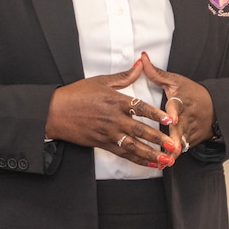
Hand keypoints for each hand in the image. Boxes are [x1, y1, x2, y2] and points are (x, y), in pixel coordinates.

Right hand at [45, 61, 178, 167]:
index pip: (140, 108)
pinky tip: (149, 164)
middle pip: (141, 131)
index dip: (156, 114)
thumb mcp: (100, 81)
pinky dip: (137, 159)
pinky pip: (123, 153)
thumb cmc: (76, 95)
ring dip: (151, 154)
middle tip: (173, 145)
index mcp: (115, 101)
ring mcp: (108, 133)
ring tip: (166, 160)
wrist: (55, 112)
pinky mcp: (102, 144)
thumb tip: (140, 64)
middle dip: (159, 139)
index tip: (170, 119)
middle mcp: (114, 119)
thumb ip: (124, 76)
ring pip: (134, 146)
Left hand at [136, 53, 213, 155]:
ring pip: (181, 142)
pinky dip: (174, 156)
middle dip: (175, 140)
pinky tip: (164, 164)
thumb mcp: (175, 81)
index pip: (178, 106)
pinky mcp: (191, 140)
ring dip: (173, 152)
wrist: (215, 107)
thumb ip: (156, 73)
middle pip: (180, 130)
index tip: (172, 119)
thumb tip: (142, 57)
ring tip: (164, 162)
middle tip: (171, 148)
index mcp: (181, 101)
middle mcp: (186, 117)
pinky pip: (182, 149)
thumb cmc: (191, 93)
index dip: (174, 113)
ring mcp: (190, 130)